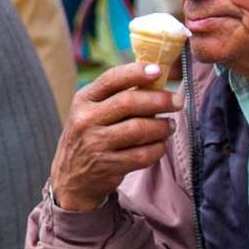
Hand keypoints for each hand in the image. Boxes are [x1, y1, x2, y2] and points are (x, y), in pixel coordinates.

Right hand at [49, 60, 182, 211]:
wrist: (71, 178)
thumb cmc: (90, 136)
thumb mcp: (91, 111)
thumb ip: (116, 96)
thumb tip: (156, 78)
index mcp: (83, 99)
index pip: (112, 79)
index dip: (137, 72)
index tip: (159, 71)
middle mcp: (86, 119)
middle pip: (129, 103)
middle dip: (160, 100)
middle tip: (178, 101)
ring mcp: (95, 144)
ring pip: (139, 129)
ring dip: (161, 126)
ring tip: (170, 125)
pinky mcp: (107, 166)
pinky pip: (141, 155)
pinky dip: (157, 149)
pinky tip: (160, 145)